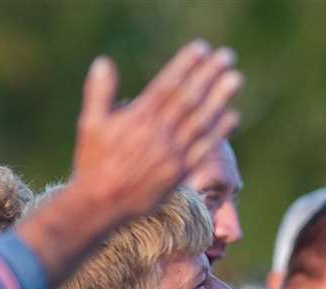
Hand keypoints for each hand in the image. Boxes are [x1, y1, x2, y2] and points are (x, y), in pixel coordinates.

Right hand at [71, 42, 242, 220]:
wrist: (102, 204)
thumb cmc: (93, 162)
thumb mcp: (90, 124)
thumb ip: (99, 93)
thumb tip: (104, 62)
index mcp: (138, 119)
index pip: (166, 86)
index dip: (185, 66)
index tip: (201, 49)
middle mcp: (159, 135)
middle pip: (189, 99)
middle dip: (209, 76)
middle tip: (227, 56)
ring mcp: (172, 155)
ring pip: (201, 122)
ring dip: (220, 99)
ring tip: (235, 79)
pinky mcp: (180, 173)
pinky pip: (204, 150)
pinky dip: (218, 133)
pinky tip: (233, 116)